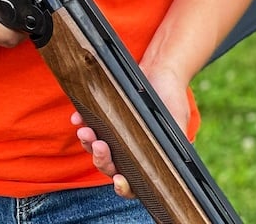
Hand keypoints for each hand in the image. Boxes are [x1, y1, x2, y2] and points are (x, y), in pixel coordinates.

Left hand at [69, 64, 190, 199]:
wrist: (161, 69)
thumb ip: (174, 144)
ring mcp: (115, 137)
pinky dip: (82, 122)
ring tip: (85, 131)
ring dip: (88, 144)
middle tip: (99, 145)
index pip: (133, 183)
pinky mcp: (105, 119)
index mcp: (147, 159)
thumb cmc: (172, 97)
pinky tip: (78, 117)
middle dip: (102, 160)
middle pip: (110, 167)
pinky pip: (89, 126)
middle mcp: (129, 152)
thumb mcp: (178, 121)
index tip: (119, 179)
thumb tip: (174, 166)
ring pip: (97, 150)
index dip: (124, 186)